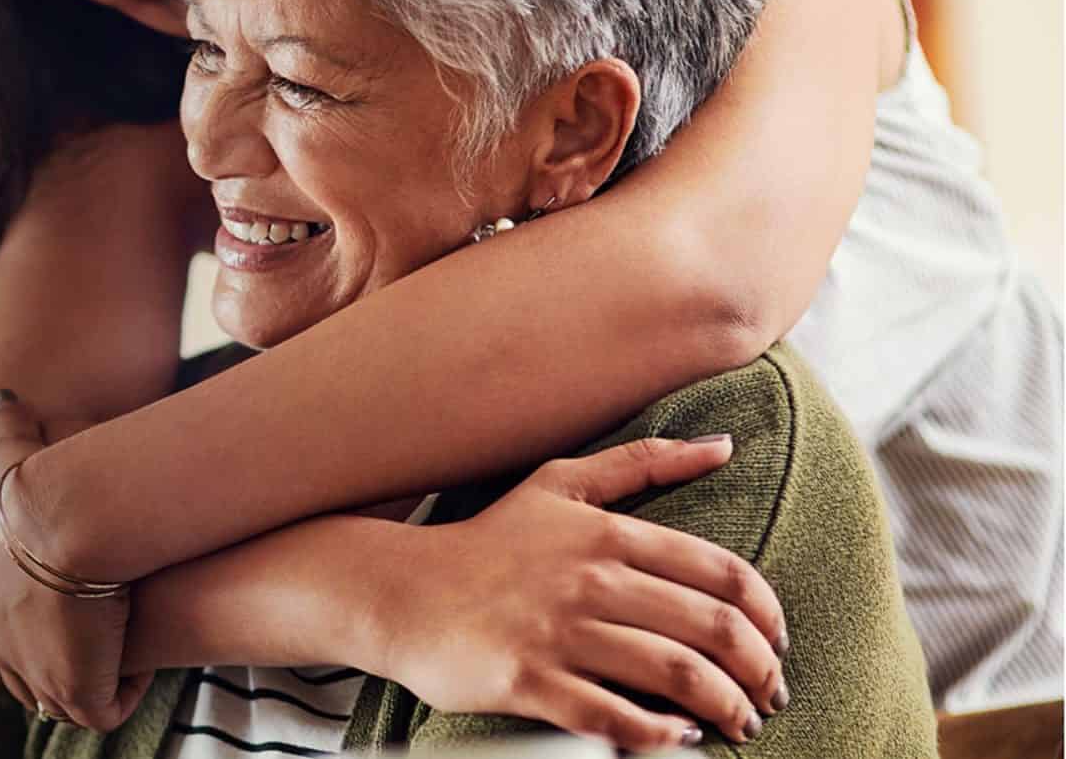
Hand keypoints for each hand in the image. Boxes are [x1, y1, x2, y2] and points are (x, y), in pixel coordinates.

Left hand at [0, 391, 148, 730]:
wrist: (67, 519)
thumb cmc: (44, 488)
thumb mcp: (15, 458)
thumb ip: (5, 430)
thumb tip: (1, 395)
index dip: (13, 650)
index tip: (52, 634)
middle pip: (22, 683)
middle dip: (57, 671)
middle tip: (97, 645)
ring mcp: (32, 674)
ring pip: (62, 700)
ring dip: (93, 679)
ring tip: (124, 651)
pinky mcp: (75, 692)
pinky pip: (103, 709)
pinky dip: (125, 690)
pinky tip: (144, 659)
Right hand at [373, 436, 787, 750]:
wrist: (397, 593)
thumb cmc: (486, 543)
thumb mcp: (560, 486)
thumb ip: (643, 463)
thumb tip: (724, 445)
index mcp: (607, 534)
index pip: (721, 574)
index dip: (767, 616)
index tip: (777, 644)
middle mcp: (589, 580)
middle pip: (710, 630)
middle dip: (758, 672)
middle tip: (769, 696)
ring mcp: (557, 632)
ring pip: (674, 674)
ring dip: (724, 708)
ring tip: (738, 725)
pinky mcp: (526, 680)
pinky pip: (612, 716)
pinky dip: (658, 735)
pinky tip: (676, 739)